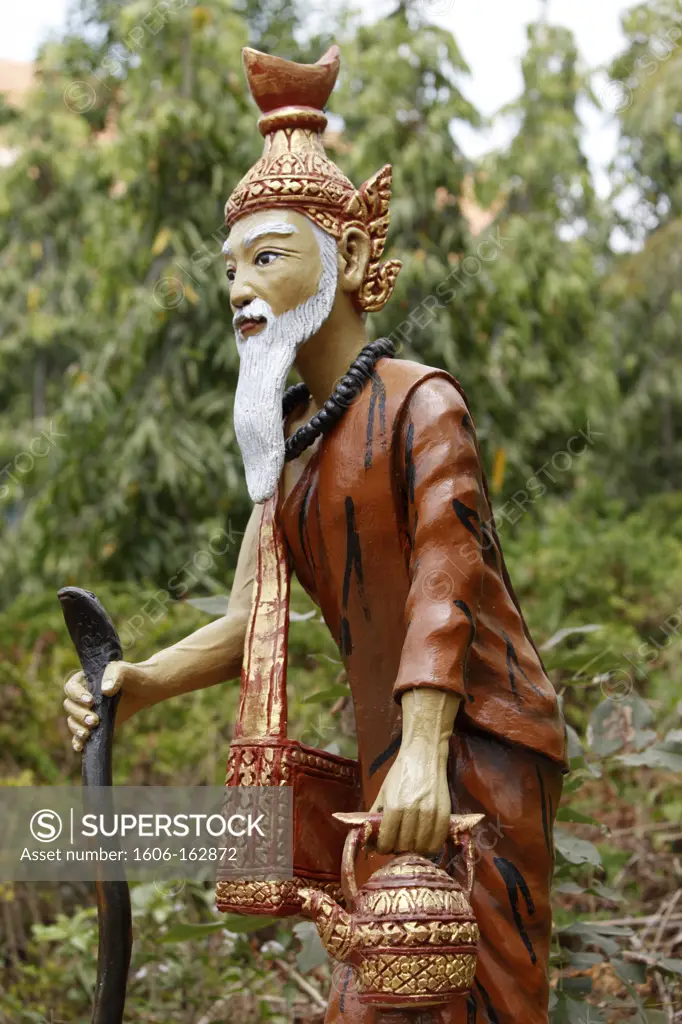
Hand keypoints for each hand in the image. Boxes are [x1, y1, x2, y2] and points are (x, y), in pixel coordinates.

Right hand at [63, 662, 150, 751]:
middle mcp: (81, 696)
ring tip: (88, 733)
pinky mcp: (93, 725)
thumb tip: (105, 690)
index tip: (90, 701)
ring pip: (72, 721)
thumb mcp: (125, 670)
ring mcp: (87, 712)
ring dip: (77, 728)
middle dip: (79, 715)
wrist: (144, 690)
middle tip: (94, 720)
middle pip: (70, 706)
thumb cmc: (132, 676)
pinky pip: (79, 735)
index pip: (71, 688)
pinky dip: (77, 741)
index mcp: (84, 680)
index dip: (77, 695)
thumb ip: (115, 674)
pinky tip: (80, 747)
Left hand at [370, 735, 450, 854]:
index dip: (384, 848)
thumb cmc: (400, 773)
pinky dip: (430, 847)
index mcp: (394, 806)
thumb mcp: (383, 792)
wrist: (424, 755)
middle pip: (405, 846)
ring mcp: (430, 812)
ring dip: (415, 849)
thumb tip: (368, 840)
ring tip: (411, 843)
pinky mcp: (445, 813)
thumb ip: (375, 815)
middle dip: (398, 849)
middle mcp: (413, 811)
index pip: (388, 840)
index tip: (384, 846)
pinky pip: (438, 841)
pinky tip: (425, 842)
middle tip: (397, 844)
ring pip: (422, 847)